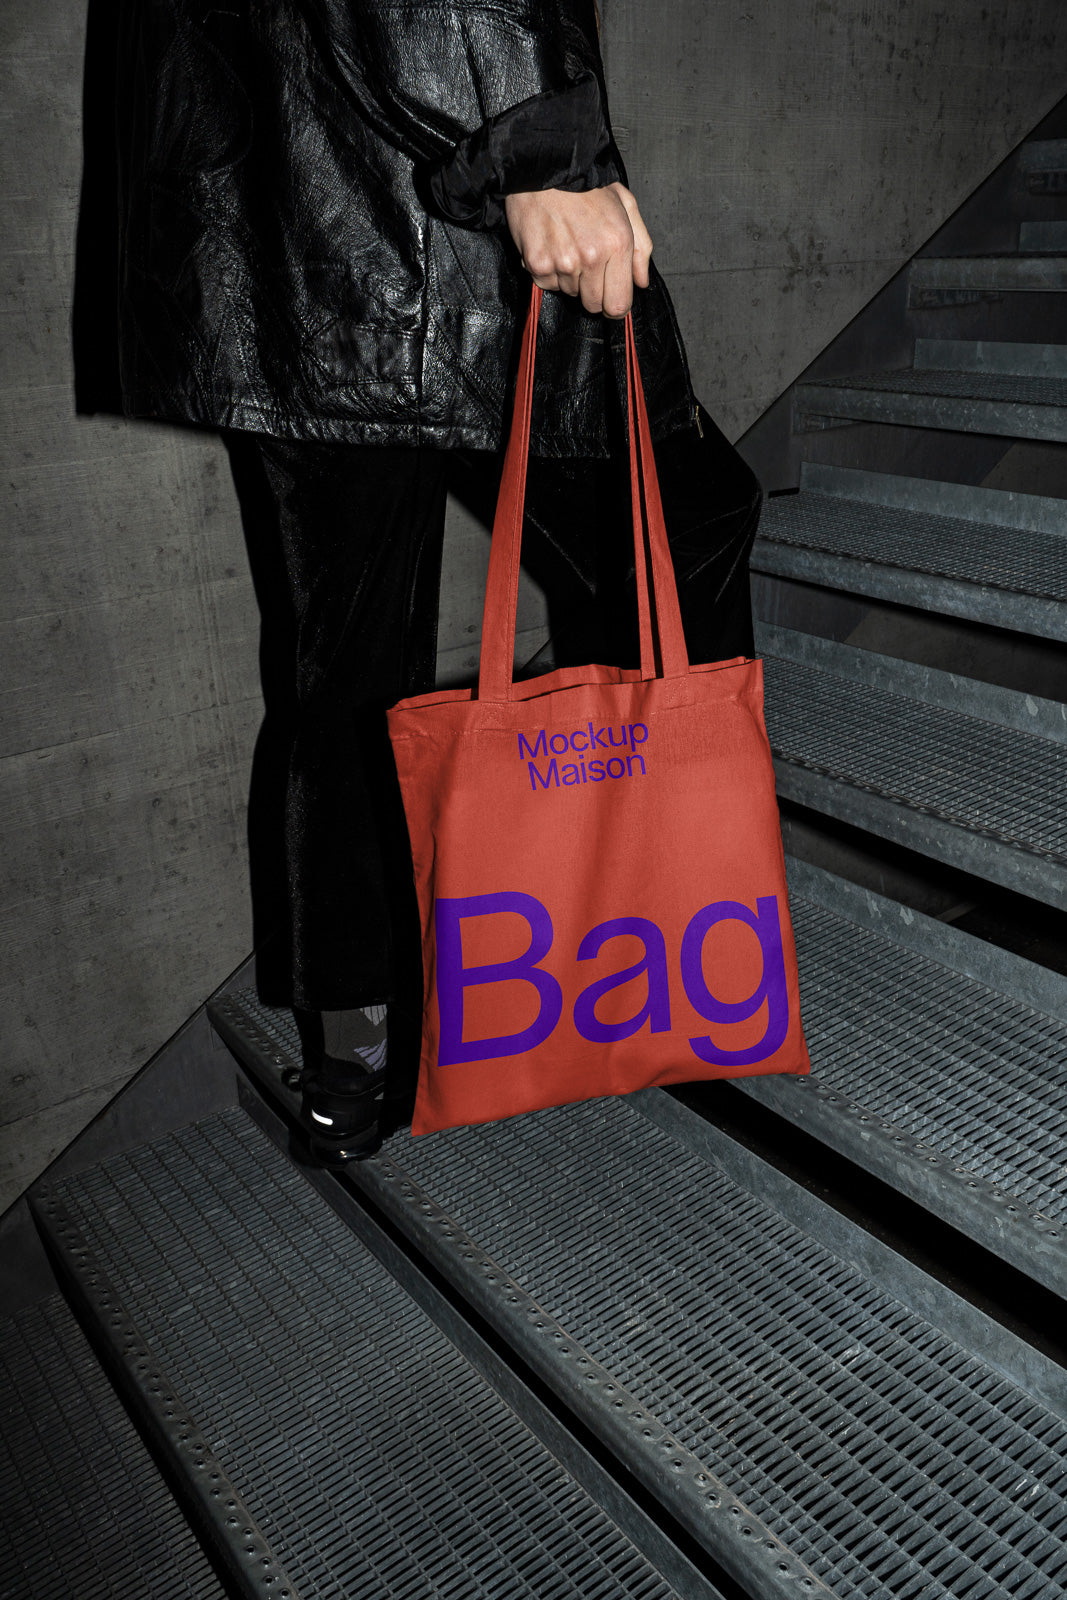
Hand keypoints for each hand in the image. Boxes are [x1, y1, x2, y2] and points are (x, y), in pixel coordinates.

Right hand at [504, 182, 652, 317]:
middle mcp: (591, 257)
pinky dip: (548, 270)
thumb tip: (641, 281)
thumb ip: (641, 247)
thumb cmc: (587, 185)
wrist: (547, 165)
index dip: (615, 305)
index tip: (610, 296)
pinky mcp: (538, 263)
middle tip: (586, 262)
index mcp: (618, 244)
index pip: (619, 305)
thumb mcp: (626, 205)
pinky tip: (550, 245)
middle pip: (593, 305)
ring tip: (567, 244)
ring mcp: (563, 262)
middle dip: (592, 290)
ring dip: (569, 277)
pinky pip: (546, 284)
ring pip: (569, 293)